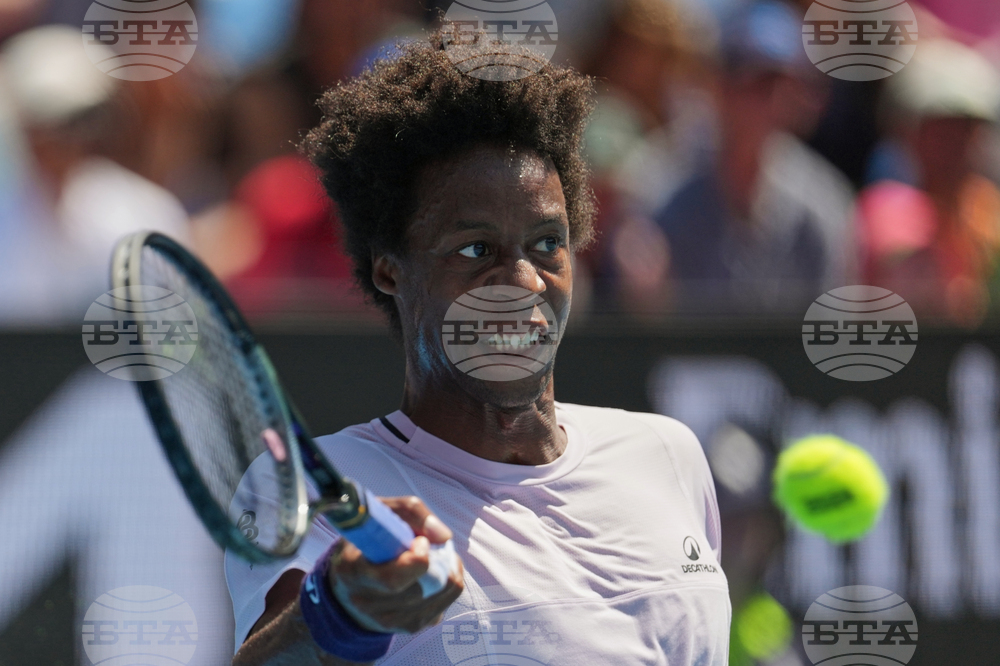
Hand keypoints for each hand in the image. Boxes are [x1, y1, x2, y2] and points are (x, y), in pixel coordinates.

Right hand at [327, 496, 464, 633]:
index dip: (416, 561)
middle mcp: (366, 603)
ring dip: (447, 568)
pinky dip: (448, 581)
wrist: (351, 581)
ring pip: (440, 593)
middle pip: (421, 589)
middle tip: (430, 545)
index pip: (392, 580)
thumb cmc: (369, 539)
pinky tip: (434, 571)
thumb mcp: (379, 513)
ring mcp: (388, 620)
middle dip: (437, 561)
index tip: (420, 541)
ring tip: (434, 554)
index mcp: (353, 571)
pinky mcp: (410, 626)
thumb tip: (444, 536)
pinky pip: (445, 602)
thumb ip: (410, 511)